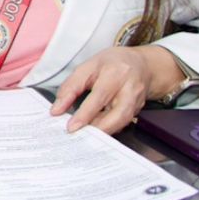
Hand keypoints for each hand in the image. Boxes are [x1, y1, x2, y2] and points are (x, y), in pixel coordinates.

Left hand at [50, 45, 174, 133]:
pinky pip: (123, 123)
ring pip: (123, 121)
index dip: (84, 114)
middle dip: (98, 128)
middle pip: (118, 114)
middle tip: (79, 135)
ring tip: (86, 135)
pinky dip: (108, 128)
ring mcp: (138, 101)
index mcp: (115, 73)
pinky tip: (96, 130)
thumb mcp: (87, 67)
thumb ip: (70, 87)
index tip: (70, 126)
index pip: (99, 96)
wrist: (141, 64)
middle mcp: (130, 88)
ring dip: (104, 131)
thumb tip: (57, 110)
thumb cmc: (111, 64)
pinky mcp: (139, 110)